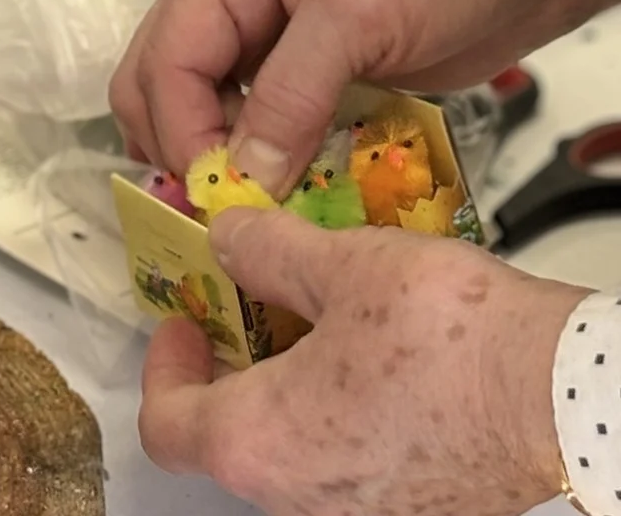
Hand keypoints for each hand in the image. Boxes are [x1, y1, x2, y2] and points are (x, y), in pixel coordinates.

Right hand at [111, 0, 620, 197]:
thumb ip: (292, 94)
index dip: (188, 137)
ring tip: (259, 211)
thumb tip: (242, 182)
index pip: (168, 58)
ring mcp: (248, 14)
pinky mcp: (281, 55)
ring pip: (190, 105)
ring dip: (218, 160)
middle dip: (189, 152)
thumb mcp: (364, 11)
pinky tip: (284, 190)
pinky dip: (253, 157)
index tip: (226, 206)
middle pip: (158, 83)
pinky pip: (239, 116)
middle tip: (235, 216)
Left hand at [140, 208, 580, 515]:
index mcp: (260, 442)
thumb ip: (265, 250)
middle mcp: (301, 496)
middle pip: (229, 438)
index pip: (166, 424)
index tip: (186, 321)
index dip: (164, 366)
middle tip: (250, 302)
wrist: (559, 393)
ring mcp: (359, 510)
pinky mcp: (411, 506)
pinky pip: (347, 460)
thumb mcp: (340, 264)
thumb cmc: (450, 340)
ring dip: (287, 383)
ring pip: (290, 449)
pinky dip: (338, 408)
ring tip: (316, 311)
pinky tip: (371, 349)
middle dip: (233, 363)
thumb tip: (226, 236)